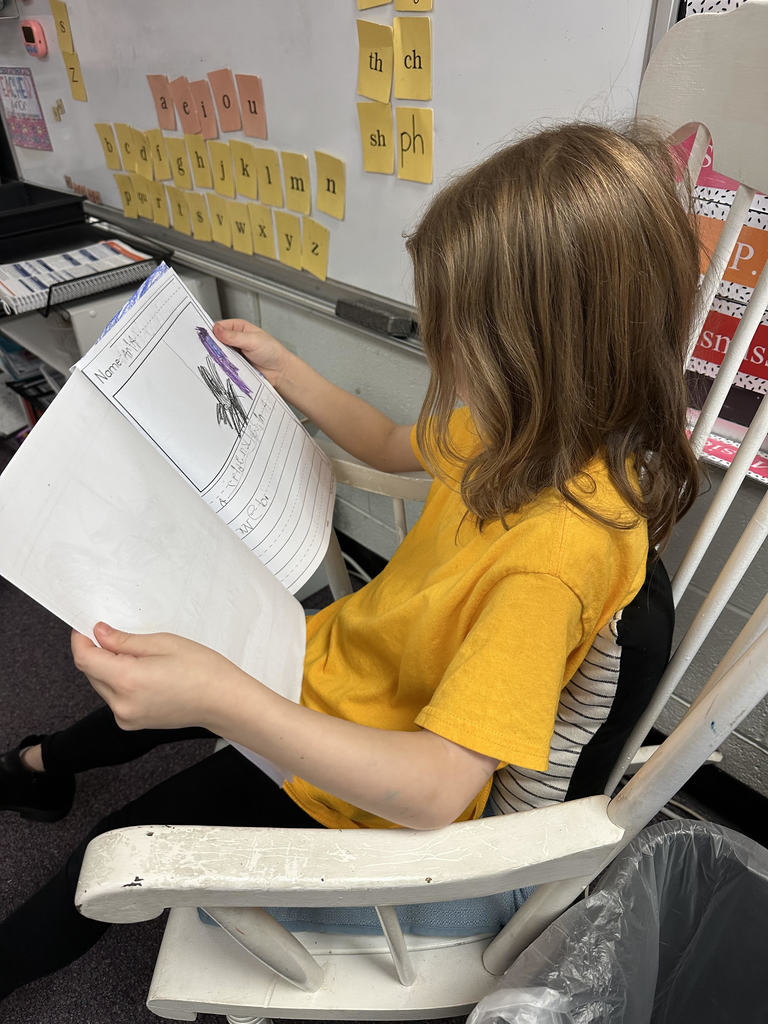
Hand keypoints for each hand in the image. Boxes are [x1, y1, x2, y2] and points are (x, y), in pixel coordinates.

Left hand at [71, 623, 245, 731]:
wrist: (224, 702)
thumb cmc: (203, 670)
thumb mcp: (163, 643)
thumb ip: (124, 640)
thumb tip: (99, 634)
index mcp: (127, 680)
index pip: (85, 659)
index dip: (81, 640)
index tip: (86, 627)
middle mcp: (121, 703)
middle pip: (91, 672)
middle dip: (98, 652)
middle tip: (117, 635)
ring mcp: (126, 717)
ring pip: (102, 685)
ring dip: (109, 668)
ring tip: (139, 657)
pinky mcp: (133, 723)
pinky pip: (114, 698)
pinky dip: (119, 683)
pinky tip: (143, 673)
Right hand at [213, 319, 292, 388]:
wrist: (280, 371)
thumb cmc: (272, 352)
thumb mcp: (253, 340)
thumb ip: (234, 336)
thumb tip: (217, 330)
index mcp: (238, 327)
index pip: (218, 327)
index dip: (211, 332)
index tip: (205, 338)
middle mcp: (234, 339)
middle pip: (215, 342)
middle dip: (213, 347)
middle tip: (214, 351)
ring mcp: (233, 353)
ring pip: (218, 355)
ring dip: (219, 358)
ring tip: (223, 360)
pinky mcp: (234, 366)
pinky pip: (224, 366)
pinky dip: (223, 368)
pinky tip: (225, 368)